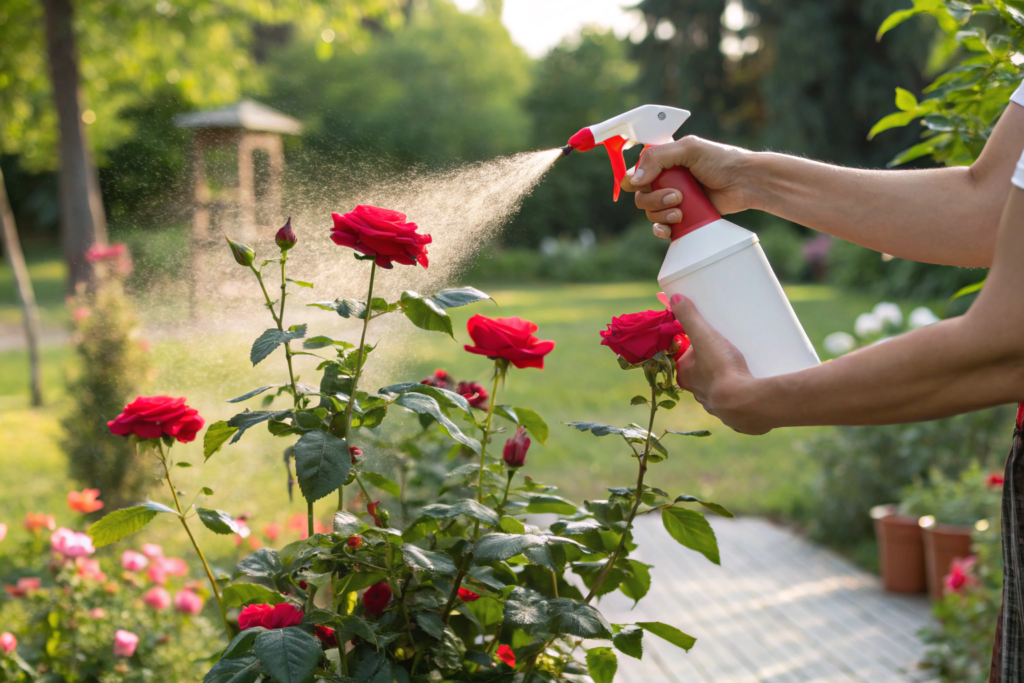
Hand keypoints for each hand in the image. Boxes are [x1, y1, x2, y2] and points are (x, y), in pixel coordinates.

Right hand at [620, 136, 757, 239]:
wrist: (746, 183)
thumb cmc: (723, 161)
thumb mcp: (689, 149)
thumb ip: (658, 158)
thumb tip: (635, 179)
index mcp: (665, 162)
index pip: (636, 172)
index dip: (634, 180)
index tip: (642, 184)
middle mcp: (666, 181)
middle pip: (641, 196)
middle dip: (654, 199)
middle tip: (677, 196)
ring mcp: (674, 200)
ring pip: (650, 213)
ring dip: (661, 214)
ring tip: (681, 211)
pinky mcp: (683, 217)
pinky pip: (661, 227)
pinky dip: (661, 229)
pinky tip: (668, 229)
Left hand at [670, 295, 772, 434]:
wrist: (746, 403)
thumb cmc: (721, 369)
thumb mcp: (704, 338)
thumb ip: (690, 318)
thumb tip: (675, 298)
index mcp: (686, 377)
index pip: (688, 357)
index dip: (699, 345)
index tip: (713, 337)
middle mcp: (698, 392)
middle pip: (704, 371)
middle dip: (715, 361)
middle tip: (731, 348)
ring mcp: (717, 404)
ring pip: (720, 385)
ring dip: (729, 376)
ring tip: (744, 363)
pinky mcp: (736, 412)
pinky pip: (737, 397)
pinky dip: (742, 390)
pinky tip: (752, 382)